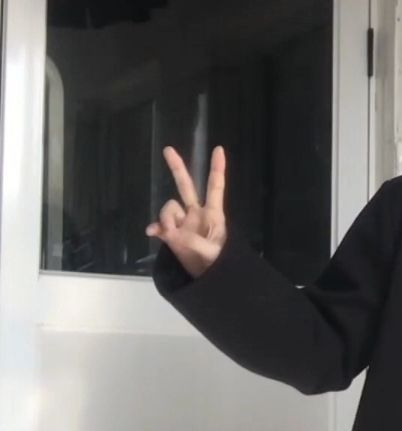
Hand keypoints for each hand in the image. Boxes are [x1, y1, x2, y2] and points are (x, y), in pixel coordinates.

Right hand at [146, 144, 227, 278]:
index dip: (217, 169)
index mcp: (213, 216)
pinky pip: (159, 225)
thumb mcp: (212, 255)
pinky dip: (155, 227)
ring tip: (172, 235)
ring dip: (167, 217)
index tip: (219, 149)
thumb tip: (169, 233)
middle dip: (177, 168)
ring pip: (169, 208)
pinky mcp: (171, 234)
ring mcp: (182, 223)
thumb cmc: (219, 266)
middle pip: (186, 186)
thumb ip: (193, 242)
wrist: (210, 281)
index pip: (215, 188)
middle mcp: (196, 214)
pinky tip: (152, 233)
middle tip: (168, 149)